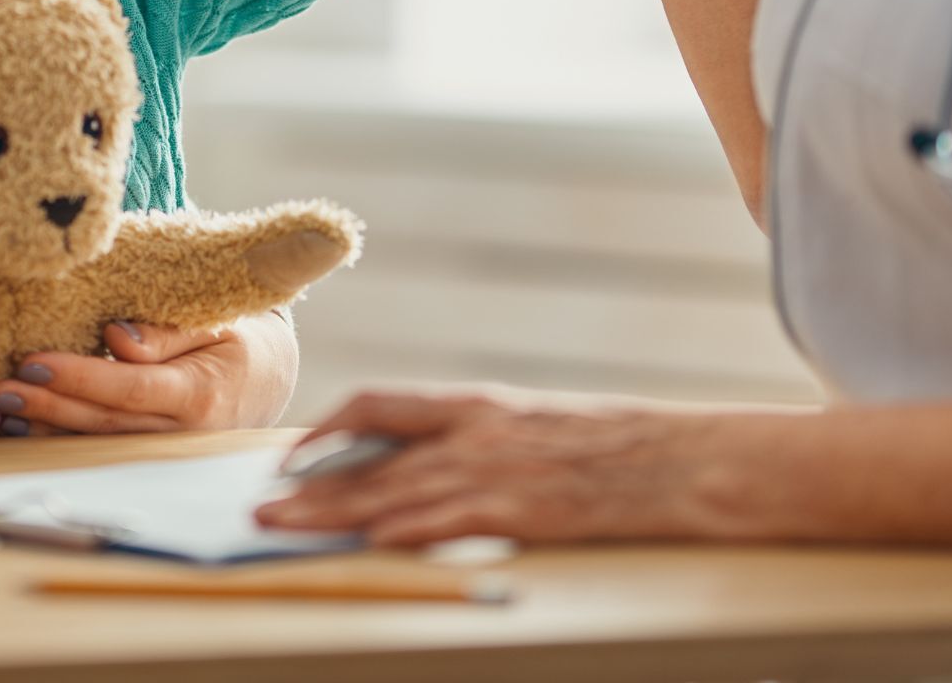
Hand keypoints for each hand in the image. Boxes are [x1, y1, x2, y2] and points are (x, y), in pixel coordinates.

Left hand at [0, 315, 298, 435]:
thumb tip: (117, 338)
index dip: (80, 377)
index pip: (130, 388)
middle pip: (103, 421)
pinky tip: (21, 424)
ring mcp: (162, 449)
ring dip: (44, 426)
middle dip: (48, 404)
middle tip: (0, 388)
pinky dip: (58, 435)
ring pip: (96, 441)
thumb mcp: (216, 322)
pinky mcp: (147, 452)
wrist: (268, 379)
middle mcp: (179, 432)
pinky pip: (99, 444)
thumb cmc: (239, 340)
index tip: (34, 362)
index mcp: (200, 394)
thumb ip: (167, 331)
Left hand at [254, 387, 705, 546]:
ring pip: (396, 492)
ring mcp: (501, 469)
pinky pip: (452, 520)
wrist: (692, 460)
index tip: (289, 457)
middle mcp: (478, 430)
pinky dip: (406, 534)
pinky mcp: (527, 509)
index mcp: (481, 404)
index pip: (380, 405)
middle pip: (372, 458)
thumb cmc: (623, 449)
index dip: (326, 431)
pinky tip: (371, 546)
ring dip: (333, 516)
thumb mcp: (541, 427)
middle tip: (259, 510)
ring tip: (285, 531)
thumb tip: (428, 466)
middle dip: (308, 487)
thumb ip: (484, 440)